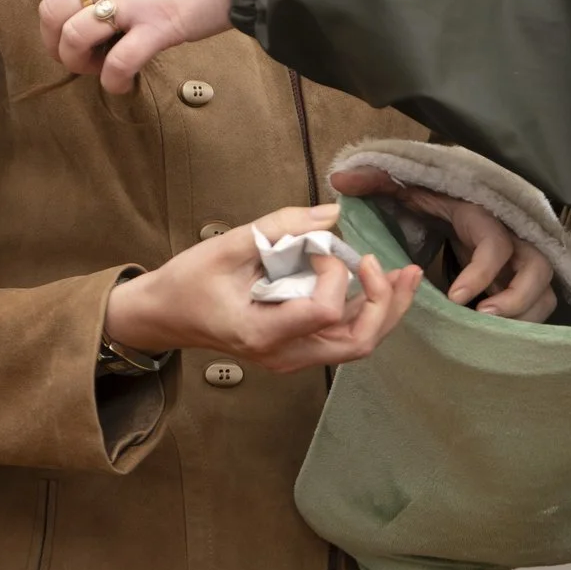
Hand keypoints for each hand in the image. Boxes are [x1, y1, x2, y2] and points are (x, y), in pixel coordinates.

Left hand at [40, 0, 258, 93]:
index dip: (68, 9)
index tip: (87, 23)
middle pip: (51, 9)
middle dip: (53, 41)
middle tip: (78, 56)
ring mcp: (134, 0)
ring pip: (72, 37)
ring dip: (77, 62)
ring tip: (98, 70)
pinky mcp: (159, 27)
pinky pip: (117, 63)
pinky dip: (112, 81)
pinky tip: (124, 85)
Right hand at [103, 202, 424, 374]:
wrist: (165, 316)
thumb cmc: (187, 282)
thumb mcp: (226, 246)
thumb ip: (280, 227)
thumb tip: (332, 213)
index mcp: (262, 333)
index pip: (325, 313)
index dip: (335, 275)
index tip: (320, 245)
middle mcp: (283, 354)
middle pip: (356, 342)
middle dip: (386, 304)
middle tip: (398, 267)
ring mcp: (291, 356)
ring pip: (357, 344)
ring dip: (385, 310)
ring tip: (406, 274)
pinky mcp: (297, 348)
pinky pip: (343, 337)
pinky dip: (367, 311)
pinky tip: (378, 283)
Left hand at [331, 169, 557, 321]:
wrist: (468, 208)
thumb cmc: (439, 203)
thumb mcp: (412, 190)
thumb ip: (377, 181)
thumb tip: (340, 178)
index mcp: (486, 218)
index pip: (497, 244)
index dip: (481, 271)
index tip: (455, 296)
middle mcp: (514, 239)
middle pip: (537, 270)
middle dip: (516, 297)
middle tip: (482, 316)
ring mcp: (524, 262)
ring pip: (544, 293)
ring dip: (522, 315)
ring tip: (488, 330)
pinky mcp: (525, 282)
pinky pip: (539, 307)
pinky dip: (523, 323)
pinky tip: (492, 334)